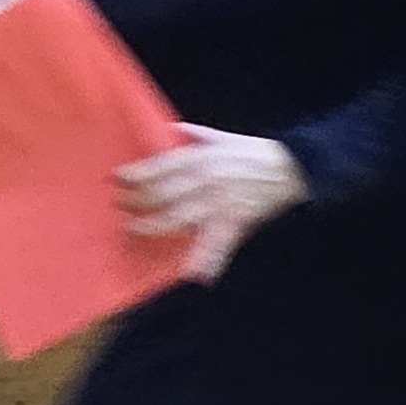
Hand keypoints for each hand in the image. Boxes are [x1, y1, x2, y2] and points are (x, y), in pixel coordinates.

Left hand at [117, 127, 306, 283]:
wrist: (288, 167)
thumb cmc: (254, 152)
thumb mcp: (223, 138)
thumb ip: (196, 135)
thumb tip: (171, 128)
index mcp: (199, 159)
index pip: (158, 167)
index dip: (134, 175)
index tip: (116, 179)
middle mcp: (203, 181)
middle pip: (161, 194)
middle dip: (136, 201)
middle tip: (119, 206)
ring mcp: (217, 204)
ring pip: (177, 218)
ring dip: (152, 224)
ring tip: (132, 229)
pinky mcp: (233, 222)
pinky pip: (216, 244)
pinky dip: (206, 261)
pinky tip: (192, 276)